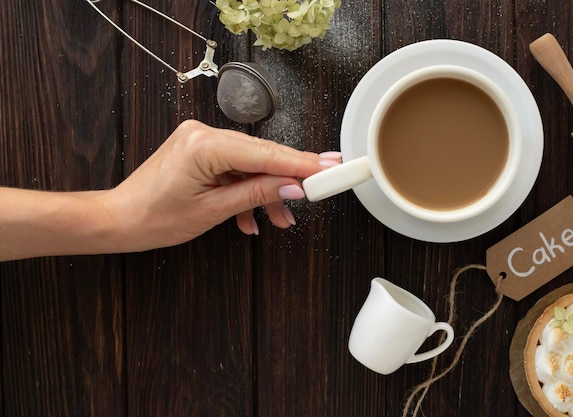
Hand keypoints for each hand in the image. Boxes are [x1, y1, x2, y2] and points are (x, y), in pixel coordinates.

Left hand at [107, 119, 340, 249]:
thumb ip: (256, 194)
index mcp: (204, 145)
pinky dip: (246, 189)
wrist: (120, 219)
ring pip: (250, 163)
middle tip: (321, 185)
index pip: (266, 153)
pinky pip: (234, 167)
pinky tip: (252, 216)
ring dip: (267, 191)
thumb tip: (292, 187)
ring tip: (281, 218)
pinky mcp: (200, 149)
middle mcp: (203, 133)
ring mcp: (201, 139)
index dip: (301, 163)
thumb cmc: (154, 217)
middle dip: (290, 177)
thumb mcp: (213, 211)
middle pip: (262, 154)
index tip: (328, 168)